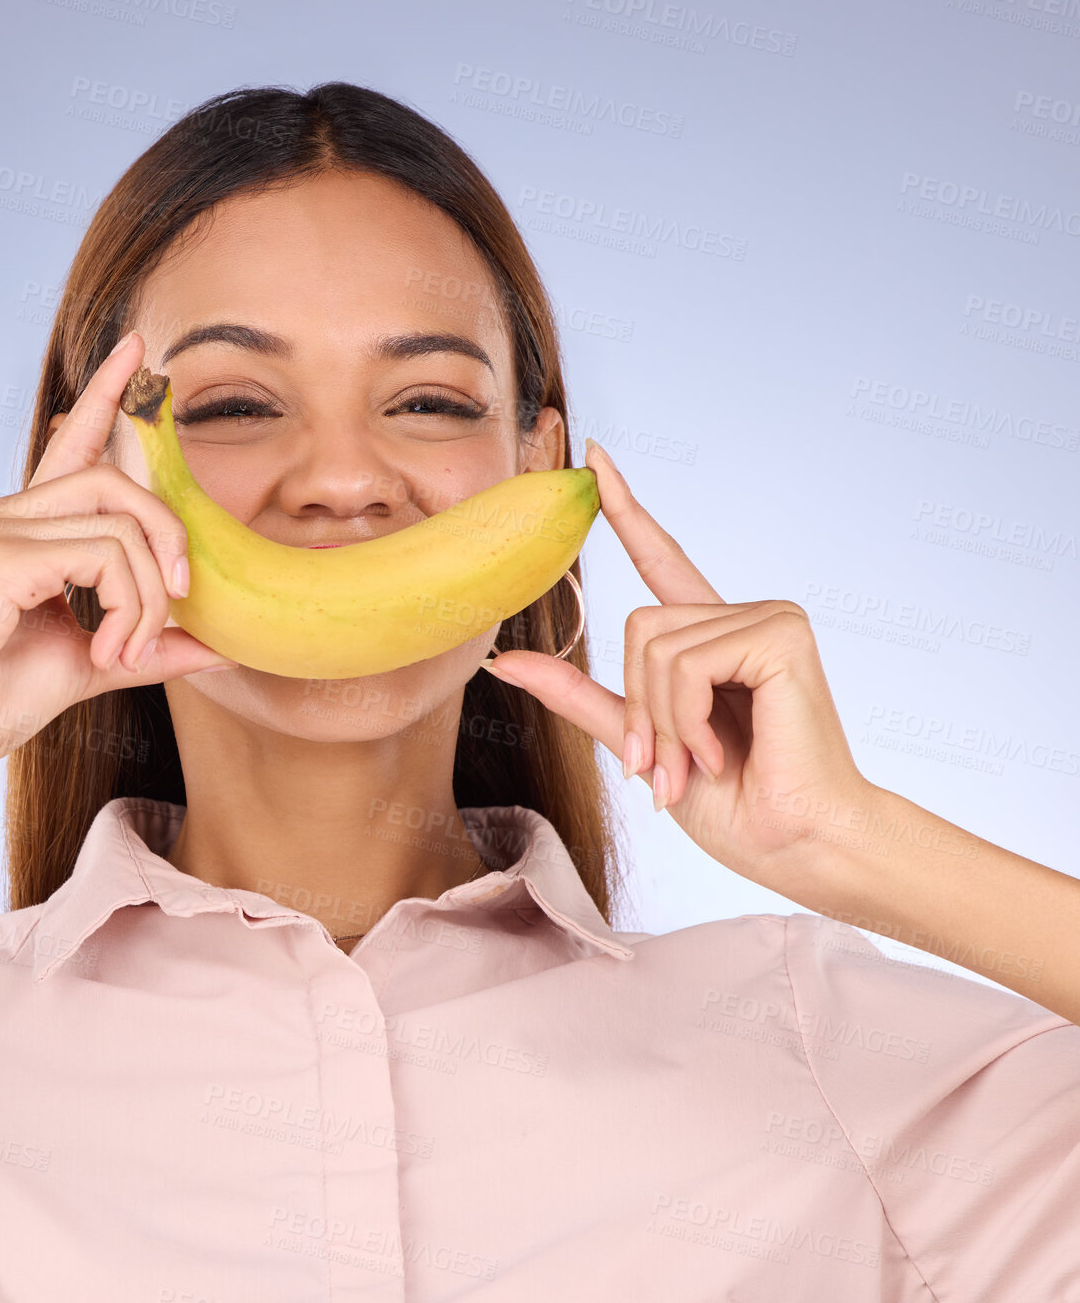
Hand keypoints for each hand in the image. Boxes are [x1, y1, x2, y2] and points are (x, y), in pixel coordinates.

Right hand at [0, 331, 236, 794]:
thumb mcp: (82, 667)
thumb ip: (144, 647)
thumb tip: (216, 645)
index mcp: (16, 533)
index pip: (69, 446)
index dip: (105, 396)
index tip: (140, 351)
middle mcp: (1, 516)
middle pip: (116, 479)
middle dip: (168, 537)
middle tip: (179, 605)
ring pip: (119, 517)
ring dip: (148, 590)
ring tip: (127, 651)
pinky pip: (103, 552)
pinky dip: (127, 603)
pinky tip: (108, 650)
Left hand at [483, 440, 870, 897]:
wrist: (800, 847)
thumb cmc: (737, 804)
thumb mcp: (640, 743)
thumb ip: (579, 696)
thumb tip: (503, 660)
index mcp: (711, 637)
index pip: (661, 556)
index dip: (624, 508)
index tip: (593, 456)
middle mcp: (740, 615)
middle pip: (636, 625)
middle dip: (639, 709)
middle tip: (669, 766)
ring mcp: (767, 617)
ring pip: (654, 642)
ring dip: (662, 722)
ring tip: (699, 764)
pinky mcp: (782, 633)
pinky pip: (686, 658)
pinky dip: (686, 716)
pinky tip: (720, 750)